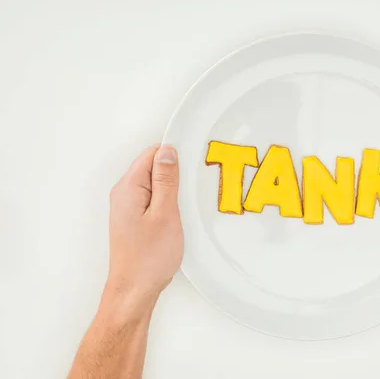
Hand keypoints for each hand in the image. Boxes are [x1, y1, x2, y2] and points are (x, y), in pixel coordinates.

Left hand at [105, 145, 183, 313]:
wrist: (135, 290)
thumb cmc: (149, 257)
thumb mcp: (165, 213)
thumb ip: (166, 180)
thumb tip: (167, 152)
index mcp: (128, 188)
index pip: (152, 154)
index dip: (174, 157)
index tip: (191, 166)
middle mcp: (124, 194)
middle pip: (153, 167)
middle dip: (175, 174)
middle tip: (191, 191)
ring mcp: (128, 207)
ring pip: (155, 184)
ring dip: (173, 190)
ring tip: (186, 206)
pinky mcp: (135, 219)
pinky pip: (153, 199)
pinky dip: (168, 202)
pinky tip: (178, 215)